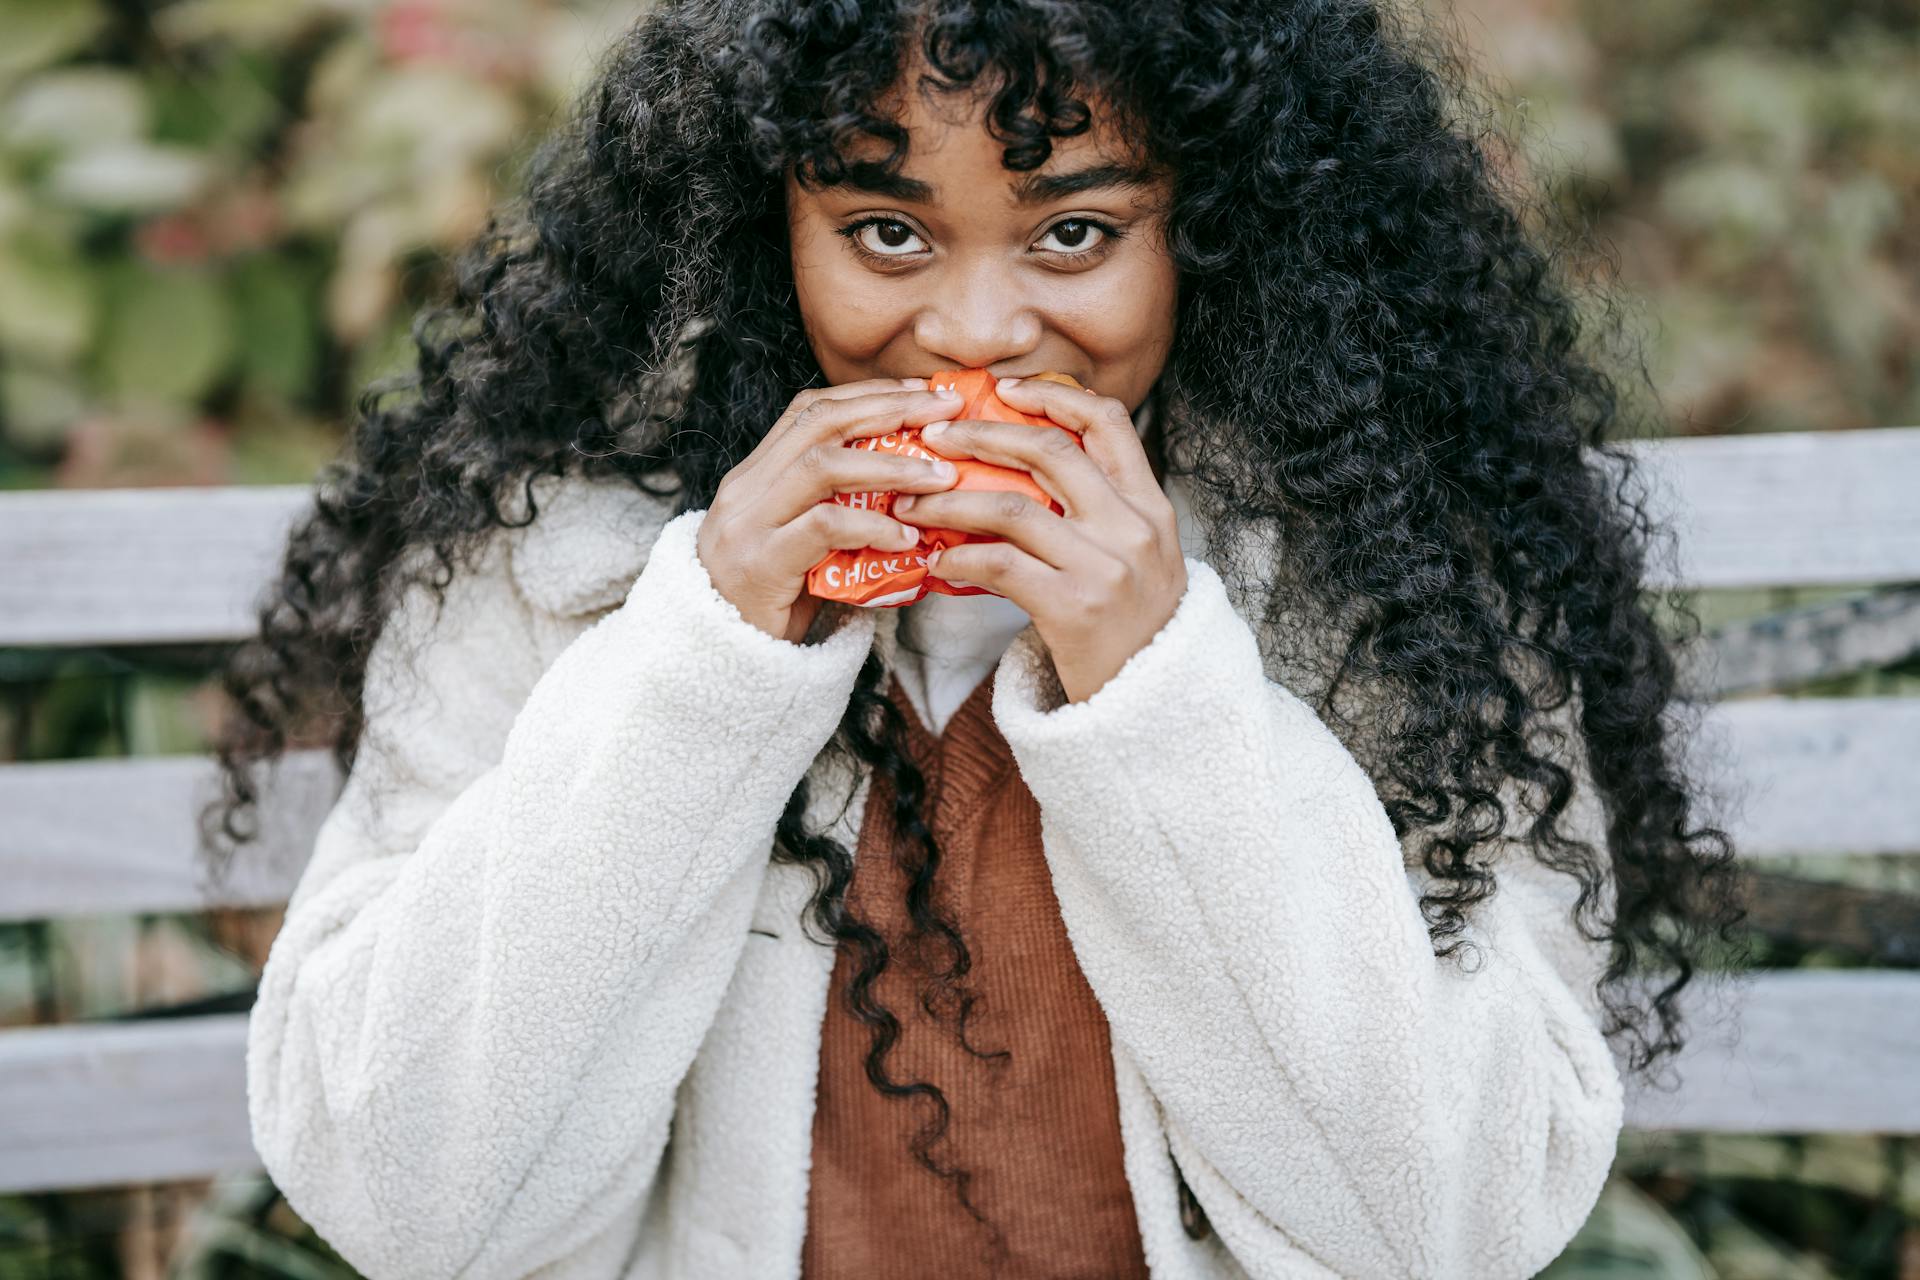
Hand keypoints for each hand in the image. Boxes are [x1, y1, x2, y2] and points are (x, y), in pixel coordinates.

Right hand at [697, 377, 962, 642]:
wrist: (717, 661)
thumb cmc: (773, 604)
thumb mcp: (804, 546)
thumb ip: (840, 511)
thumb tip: (919, 491)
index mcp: (755, 475)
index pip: (812, 410)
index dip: (869, 394)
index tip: (922, 393)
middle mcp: (746, 489)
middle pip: (821, 423)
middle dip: (890, 409)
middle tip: (948, 412)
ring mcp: (748, 524)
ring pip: (823, 466)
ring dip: (891, 465)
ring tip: (941, 477)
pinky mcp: (759, 564)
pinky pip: (824, 528)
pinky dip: (873, 527)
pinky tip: (908, 538)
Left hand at [893, 376, 1187, 701]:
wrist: (1156, 704)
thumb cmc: (1135, 629)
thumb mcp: (1140, 558)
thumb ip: (1101, 512)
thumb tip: (1022, 470)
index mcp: (1151, 505)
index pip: (1108, 422)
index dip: (1053, 396)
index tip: (1005, 390)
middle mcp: (1133, 527)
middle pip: (1048, 451)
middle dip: (981, 435)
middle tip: (933, 437)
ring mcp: (1104, 566)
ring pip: (1010, 506)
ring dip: (949, 499)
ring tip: (914, 502)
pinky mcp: (1072, 607)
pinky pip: (997, 564)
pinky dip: (957, 558)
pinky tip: (936, 562)